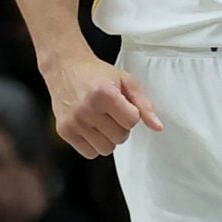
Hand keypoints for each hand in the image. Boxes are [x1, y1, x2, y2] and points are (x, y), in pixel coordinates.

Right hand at [44, 53, 162, 157]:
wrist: (65, 68)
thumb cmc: (96, 74)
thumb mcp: (126, 81)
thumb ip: (144, 104)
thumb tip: (157, 126)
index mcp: (105, 94)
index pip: (132, 121)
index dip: (131, 114)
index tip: (122, 105)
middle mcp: (87, 109)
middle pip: (120, 138)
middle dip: (120, 127)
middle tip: (111, 113)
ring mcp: (74, 122)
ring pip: (106, 149)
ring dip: (108, 138)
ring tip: (101, 121)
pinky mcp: (64, 131)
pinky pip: (89, 153)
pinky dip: (93, 144)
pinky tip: (90, 128)